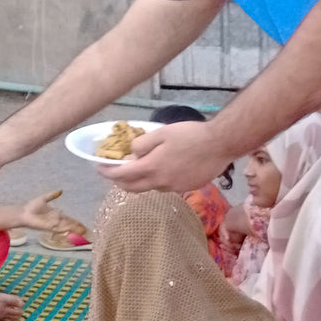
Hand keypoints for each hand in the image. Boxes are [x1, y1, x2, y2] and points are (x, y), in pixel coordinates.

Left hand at [19, 190, 87, 235]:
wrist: (23, 213)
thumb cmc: (31, 207)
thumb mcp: (44, 198)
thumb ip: (52, 195)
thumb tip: (60, 191)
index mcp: (56, 215)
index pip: (69, 219)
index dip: (76, 222)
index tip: (83, 225)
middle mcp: (56, 221)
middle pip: (70, 224)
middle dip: (78, 228)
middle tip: (87, 231)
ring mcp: (53, 224)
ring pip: (66, 227)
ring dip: (74, 230)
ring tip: (83, 233)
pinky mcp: (48, 227)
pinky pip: (59, 228)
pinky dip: (65, 229)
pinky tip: (72, 230)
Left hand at [98, 122, 232, 193]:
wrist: (220, 144)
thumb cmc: (190, 135)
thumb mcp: (162, 133)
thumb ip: (142, 144)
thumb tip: (131, 154)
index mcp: (152, 168)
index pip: (122, 175)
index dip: (108, 172)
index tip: (99, 168)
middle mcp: (161, 183)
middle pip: (132, 188)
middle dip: (119, 181)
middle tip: (114, 171)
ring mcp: (175, 188)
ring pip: (150, 187)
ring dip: (140, 180)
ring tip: (140, 166)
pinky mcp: (187, 188)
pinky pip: (166, 186)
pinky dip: (158, 180)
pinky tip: (164, 168)